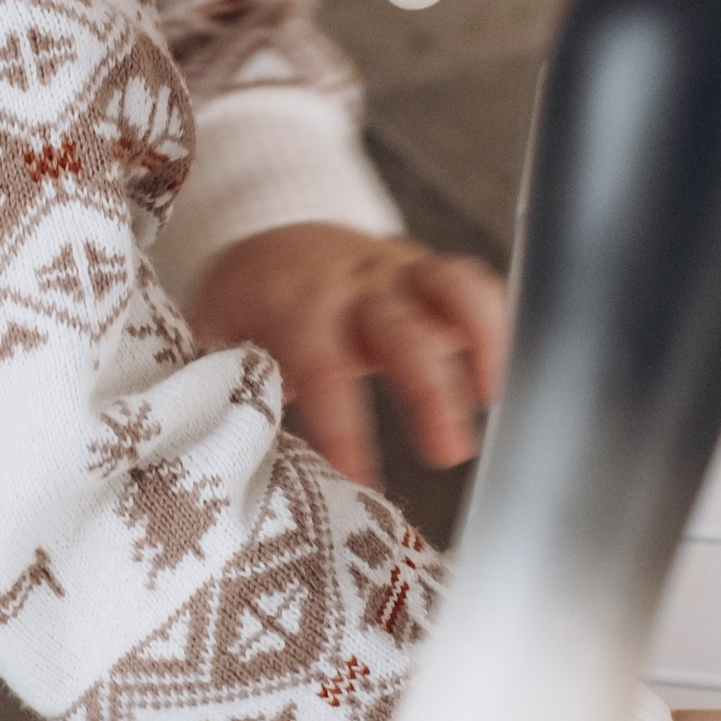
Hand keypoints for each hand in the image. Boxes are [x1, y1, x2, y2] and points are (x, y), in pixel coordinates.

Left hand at [190, 222, 505, 485]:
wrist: (272, 244)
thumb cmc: (247, 311)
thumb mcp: (217, 341)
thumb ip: (226, 386)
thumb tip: (224, 450)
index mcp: (290, 305)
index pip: (320, 362)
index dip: (343, 421)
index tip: (358, 477)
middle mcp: (350, 283)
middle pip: (398, 326)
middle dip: (429, 389)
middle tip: (449, 453)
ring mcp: (395, 273)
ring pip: (447, 290)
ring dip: (480, 344)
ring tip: (494, 405)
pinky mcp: (427, 275)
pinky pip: (471, 285)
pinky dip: (496, 326)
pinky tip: (503, 381)